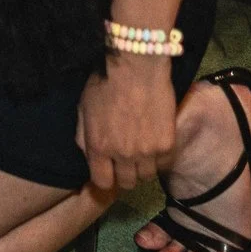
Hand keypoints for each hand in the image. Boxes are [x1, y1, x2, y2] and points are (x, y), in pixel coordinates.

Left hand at [77, 54, 178, 191]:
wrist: (136, 68)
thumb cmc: (104, 83)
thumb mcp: (83, 108)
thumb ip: (84, 135)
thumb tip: (88, 155)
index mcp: (98, 147)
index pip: (102, 182)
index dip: (105, 178)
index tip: (108, 171)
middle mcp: (123, 155)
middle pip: (127, 183)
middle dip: (124, 174)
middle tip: (126, 161)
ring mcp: (147, 152)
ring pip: (146, 176)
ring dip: (142, 167)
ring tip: (140, 152)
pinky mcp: (167, 145)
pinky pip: (163, 164)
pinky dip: (158, 159)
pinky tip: (154, 144)